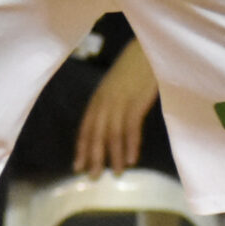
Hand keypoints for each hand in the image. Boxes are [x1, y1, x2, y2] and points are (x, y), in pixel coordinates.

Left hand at [73, 42, 160, 175]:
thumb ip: (110, 103)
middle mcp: (105, 101)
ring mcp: (120, 101)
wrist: (147, 49)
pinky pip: (131, 127)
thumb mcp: (116, 85)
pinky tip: (132, 159)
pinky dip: (131, 144)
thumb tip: (107, 126)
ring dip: (114, 155)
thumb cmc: (134, 68)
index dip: (81, 148)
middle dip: (94, 156)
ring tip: (116, 173)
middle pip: (96, 134)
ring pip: (113, 134)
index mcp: (98, 98)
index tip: (77, 167)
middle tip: (93, 177)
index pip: (85, 127)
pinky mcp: (136, 101)